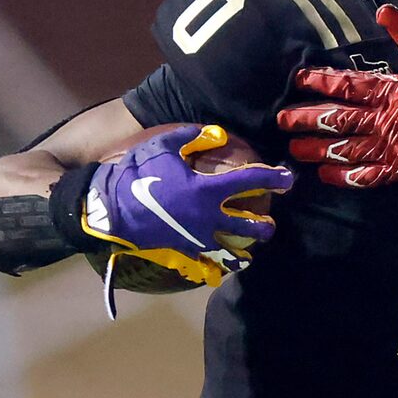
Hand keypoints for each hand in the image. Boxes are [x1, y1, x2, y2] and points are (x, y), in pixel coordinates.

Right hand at [81, 125, 293, 288]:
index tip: (289, 178)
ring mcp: (198, 238)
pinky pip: (210, 264)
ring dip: (248, 249)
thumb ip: (192, 137)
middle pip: (252, 226)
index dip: (275, 178)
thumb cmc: (136, 173)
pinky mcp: (185, 251)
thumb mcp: (163, 147)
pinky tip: (227, 263)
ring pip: (235, 251)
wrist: (108, 208)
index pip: (252, 181)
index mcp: (208, 190)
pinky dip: (222, 265)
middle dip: (266, 225)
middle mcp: (210, 217)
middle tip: (270, 222)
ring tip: (254, 247)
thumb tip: (216, 133)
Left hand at [281, 7, 397, 187]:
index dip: (319, 82)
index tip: (296, 80)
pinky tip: (327, 177)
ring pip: (347, 149)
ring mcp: (393, 147)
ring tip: (294, 151)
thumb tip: (383, 9)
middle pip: (338, 120)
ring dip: (318, 150)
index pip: (347, 86)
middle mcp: (385, 120)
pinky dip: (347, 177)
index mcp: (391, 91)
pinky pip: (369, 176)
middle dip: (307, 120)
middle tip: (280, 121)